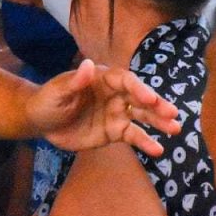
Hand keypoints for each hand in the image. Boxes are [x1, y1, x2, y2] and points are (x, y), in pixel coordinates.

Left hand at [29, 59, 181, 156]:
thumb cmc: (48, 101)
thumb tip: (89, 65)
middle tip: (172, 113)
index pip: (125, 80)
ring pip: (142, 116)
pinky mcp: (114, 131)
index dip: (138, 88)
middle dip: (156, 104)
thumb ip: (74, 82)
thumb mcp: (57, 92)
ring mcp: (116, 113)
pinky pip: (133, 136)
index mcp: (102, 78)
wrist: (41, 122)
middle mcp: (114, 94)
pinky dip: (146, 142)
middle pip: (139, 97)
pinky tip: (158, 149)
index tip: (149, 98)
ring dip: (158, 122)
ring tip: (175, 129)